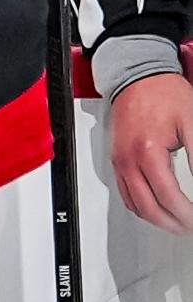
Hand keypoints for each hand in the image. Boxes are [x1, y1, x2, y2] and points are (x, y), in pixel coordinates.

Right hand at [110, 71, 192, 234]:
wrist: (138, 75)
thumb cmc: (164, 94)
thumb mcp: (192, 126)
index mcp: (147, 152)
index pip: (169, 197)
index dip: (187, 215)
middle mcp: (128, 159)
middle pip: (148, 208)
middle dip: (172, 223)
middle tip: (190, 226)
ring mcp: (119, 160)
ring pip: (134, 204)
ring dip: (156, 219)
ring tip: (177, 222)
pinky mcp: (117, 158)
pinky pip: (125, 193)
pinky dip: (141, 206)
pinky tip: (157, 207)